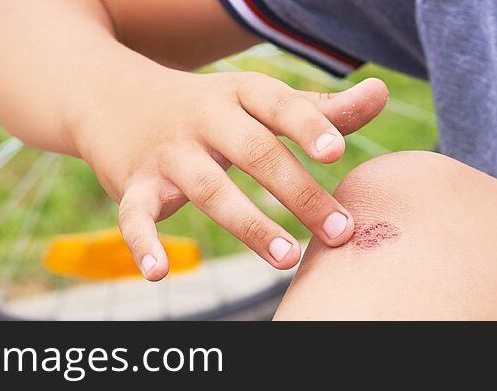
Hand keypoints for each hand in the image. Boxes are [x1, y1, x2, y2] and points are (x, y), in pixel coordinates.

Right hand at [73, 69, 387, 280]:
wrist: (114, 97)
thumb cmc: (209, 108)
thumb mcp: (256, 99)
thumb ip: (319, 107)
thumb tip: (381, 95)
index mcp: (240, 94)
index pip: (278, 104)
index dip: (307, 126)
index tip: (337, 153)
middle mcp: (204, 119)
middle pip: (254, 151)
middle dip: (298, 192)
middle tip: (339, 231)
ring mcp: (168, 153)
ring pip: (208, 187)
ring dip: (248, 223)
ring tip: (288, 258)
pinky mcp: (135, 185)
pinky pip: (136, 216)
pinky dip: (143, 243)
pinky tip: (159, 273)